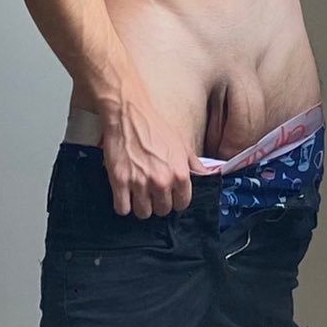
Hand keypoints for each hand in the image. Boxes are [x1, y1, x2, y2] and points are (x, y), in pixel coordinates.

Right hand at [101, 87, 213, 217]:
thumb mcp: (182, 144)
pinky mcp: (119, 182)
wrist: (129, 112)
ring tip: (138, 194)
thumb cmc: (155, 126)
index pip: (182, 204)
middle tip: (152, 192)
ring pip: (143, 213)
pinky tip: (124, 195)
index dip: (175, 200)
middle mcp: (161, 182)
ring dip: (140, 206)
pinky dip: (123, 205)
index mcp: (179, 174)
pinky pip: (122, 208)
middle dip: (158, 203)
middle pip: (162, 211)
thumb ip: (195, 164)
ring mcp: (139, 183)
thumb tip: (207, 176)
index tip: (169, 196)